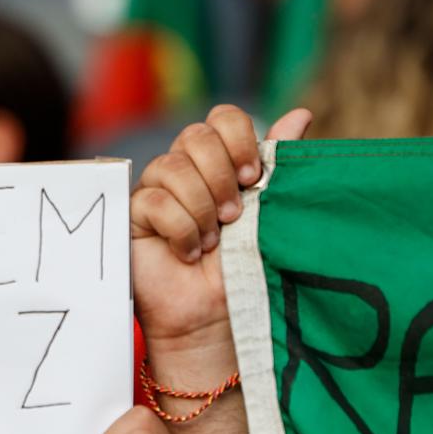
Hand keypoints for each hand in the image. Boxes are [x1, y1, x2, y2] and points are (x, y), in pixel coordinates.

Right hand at [131, 104, 310, 380]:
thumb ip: (279, 164)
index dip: (238, 139)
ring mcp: (156, 191)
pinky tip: (188, 254)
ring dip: (201, 207)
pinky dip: (180, 229)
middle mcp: (185, 171)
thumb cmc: (241, 272)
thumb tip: (301, 114)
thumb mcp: (268, 213)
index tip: (256, 177)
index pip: (222, 118)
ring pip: (173, 166)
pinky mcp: (131, 216)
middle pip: (196, 135)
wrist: (215, 320)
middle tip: (235, 217)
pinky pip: (154, 201)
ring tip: (212, 243)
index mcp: (219, 164)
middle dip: (222, 175)